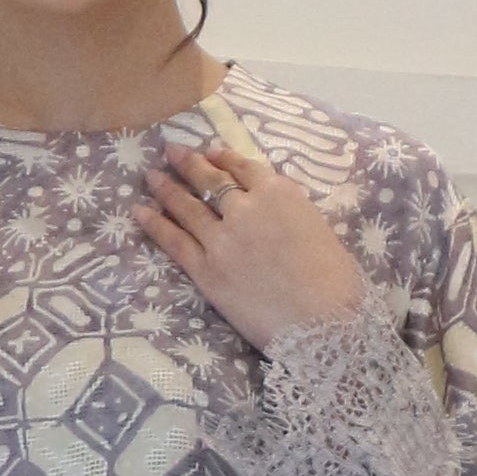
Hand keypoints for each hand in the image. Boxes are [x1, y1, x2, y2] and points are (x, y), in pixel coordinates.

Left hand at [137, 133, 366, 352]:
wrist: (323, 324)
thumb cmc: (336, 283)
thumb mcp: (319, 230)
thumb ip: (291, 213)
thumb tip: (274, 213)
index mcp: (280, 193)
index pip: (244, 168)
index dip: (224, 158)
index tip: (210, 152)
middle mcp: (246, 208)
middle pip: (211, 180)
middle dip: (189, 163)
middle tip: (171, 151)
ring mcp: (221, 238)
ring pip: (187, 206)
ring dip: (166, 188)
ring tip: (151, 176)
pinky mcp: (205, 270)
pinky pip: (174, 241)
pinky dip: (155, 223)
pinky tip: (140, 211)